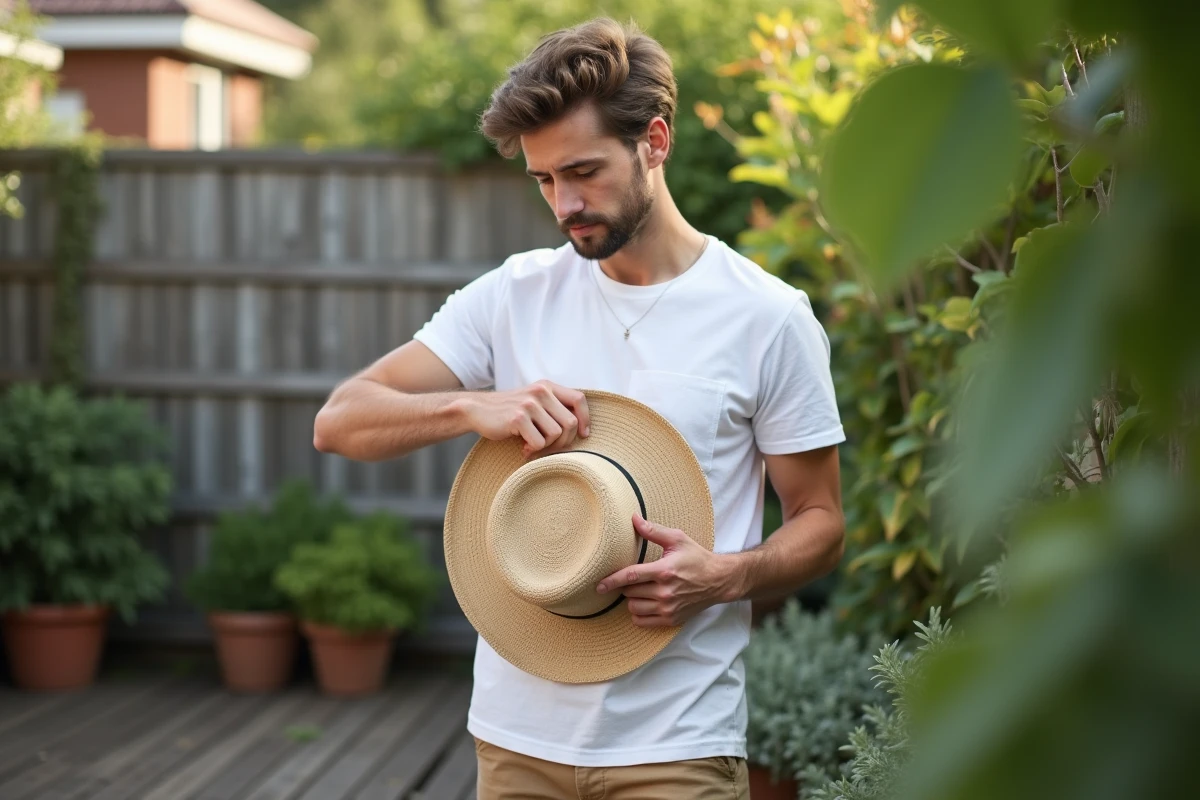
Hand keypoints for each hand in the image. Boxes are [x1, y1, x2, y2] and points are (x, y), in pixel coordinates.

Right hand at [464, 380, 590, 458]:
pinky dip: (533, 450)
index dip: (585, 419)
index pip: (579, 399)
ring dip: (547, 447)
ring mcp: (529, 404)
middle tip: (549, 448)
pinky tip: (523, 448)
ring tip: (532, 446)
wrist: (477, 410)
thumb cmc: (510, 412)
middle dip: (564, 442)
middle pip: (570, 423)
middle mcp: (541, 391)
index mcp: (547, 386)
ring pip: (556, 434)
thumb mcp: (534, 402)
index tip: (583, 435)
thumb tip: (582, 431)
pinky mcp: (518, 418)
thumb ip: (555, 408)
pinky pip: (539, 442)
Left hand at [596, 515, 734, 627]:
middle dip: (626, 585)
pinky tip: (643, 604)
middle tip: (635, 578)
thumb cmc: (697, 558)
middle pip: (629, 592)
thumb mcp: (677, 539)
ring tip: (640, 590)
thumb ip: (653, 531)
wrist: (718, 580)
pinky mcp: (671, 619)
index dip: (612, 580)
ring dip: (631, 599)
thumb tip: (633, 518)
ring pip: (633, 608)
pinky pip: (642, 621)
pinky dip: (638, 614)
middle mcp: (666, 592)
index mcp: (664, 571)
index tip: (598, 585)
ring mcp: (668, 608)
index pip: (631, 576)